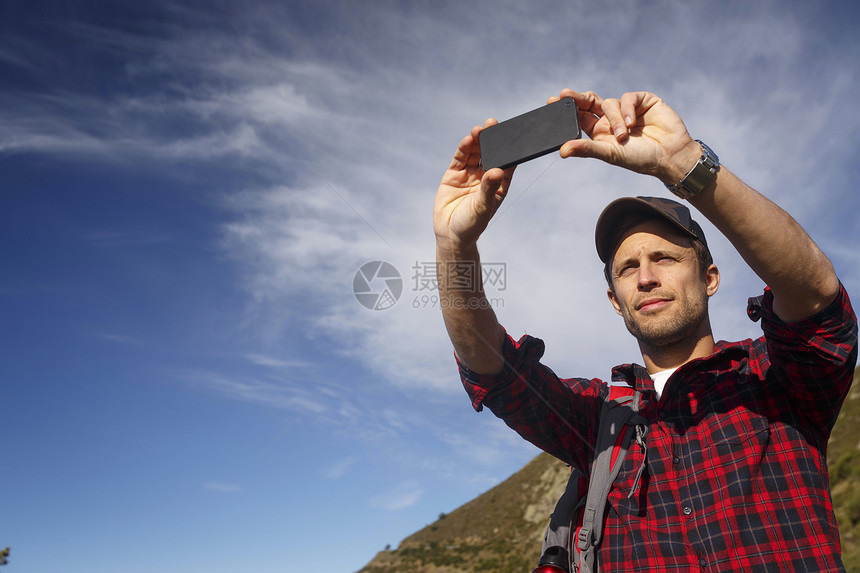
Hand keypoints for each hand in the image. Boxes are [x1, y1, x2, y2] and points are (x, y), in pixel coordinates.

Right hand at [434, 120, 514, 252]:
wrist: (450, 235)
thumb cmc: (472, 225)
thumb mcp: (482, 207)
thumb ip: (489, 188)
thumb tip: (498, 171)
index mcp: (498, 184)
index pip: (507, 162)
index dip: (509, 149)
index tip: (512, 135)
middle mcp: (485, 177)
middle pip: (490, 153)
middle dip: (491, 139)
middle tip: (493, 124)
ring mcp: (469, 174)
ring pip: (475, 153)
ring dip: (477, 140)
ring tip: (479, 130)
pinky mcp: (454, 174)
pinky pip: (460, 158)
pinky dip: (463, 148)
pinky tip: (468, 139)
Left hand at [548, 90, 701, 184]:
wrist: (670, 156)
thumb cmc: (640, 159)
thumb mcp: (609, 155)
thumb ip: (586, 150)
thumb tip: (562, 151)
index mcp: (600, 131)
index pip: (579, 116)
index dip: (567, 108)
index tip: (553, 100)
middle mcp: (611, 118)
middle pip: (589, 101)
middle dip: (577, 98)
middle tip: (565, 95)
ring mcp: (627, 108)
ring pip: (609, 103)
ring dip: (615, 119)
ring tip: (624, 136)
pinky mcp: (643, 100)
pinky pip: (628, 97)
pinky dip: (628, 109)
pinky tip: (633, 123)